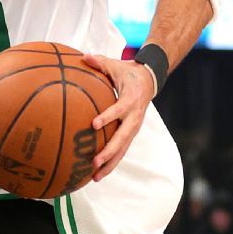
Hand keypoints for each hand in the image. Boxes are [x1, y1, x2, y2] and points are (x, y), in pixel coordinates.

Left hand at [82, 54, 155, 180]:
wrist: (149, 80)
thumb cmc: (127, 72)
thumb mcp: (115, 65)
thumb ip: (99, 62)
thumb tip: (83, 56)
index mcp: (130, 100)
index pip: (118, 110)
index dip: (108, 117)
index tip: (94, 125)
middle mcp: (134, 117)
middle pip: (122, 138)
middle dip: (109, 151)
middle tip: (94, 162)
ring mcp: (134, 127)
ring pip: (123, 149)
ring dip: (110, 164)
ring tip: (94, 177)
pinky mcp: (130, 133)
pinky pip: (121, 150)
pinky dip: (111, 163)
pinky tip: (97, 175)